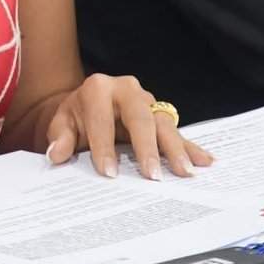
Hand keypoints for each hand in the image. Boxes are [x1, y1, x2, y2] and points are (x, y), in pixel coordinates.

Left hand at [42, 73, 213, 180]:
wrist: (87, 104)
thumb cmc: (76, 116)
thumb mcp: (61, 123)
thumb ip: (60, 138)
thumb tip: (57, 155)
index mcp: (98, 88)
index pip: (100, 119)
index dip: (103, 147)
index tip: (108, 173)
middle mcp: (126, 89)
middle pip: (139, 117)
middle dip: (146, 147)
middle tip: (151, 176)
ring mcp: (147, 99)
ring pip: (163, 123)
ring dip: (175, 149)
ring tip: (184, 172)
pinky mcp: (160, 113)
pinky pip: (178, 130)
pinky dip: (191, 147)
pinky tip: (206, 161)